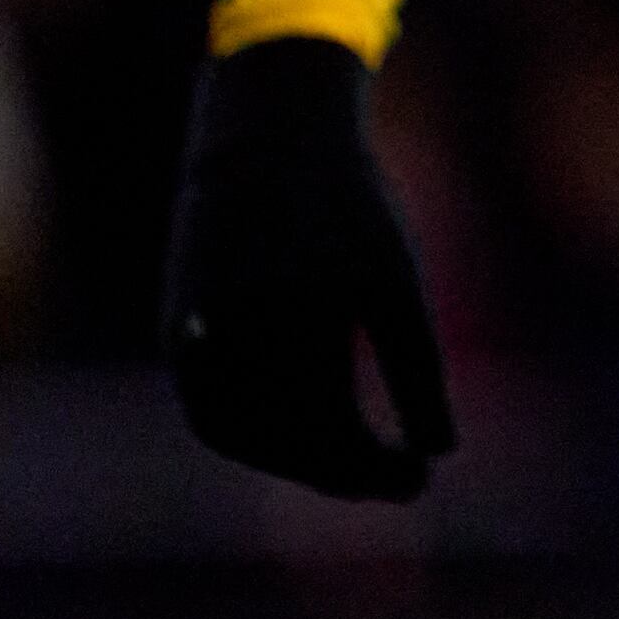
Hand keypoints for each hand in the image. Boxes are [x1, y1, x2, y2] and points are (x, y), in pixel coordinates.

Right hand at [167, 34, 453, 502]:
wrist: (264, 137)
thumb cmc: (347, 204)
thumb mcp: (394, 277)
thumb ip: (416, 365)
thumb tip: (443, 452)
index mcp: (297, 324)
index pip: (331, 434)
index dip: (376, 470)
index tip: (421, 481)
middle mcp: (238, 338)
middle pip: (287, 443)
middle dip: (343, 470)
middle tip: (401, 480)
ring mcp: (195, 338)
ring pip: (243, 436)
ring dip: (297, 461)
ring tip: (357, 462)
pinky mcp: (175, 332)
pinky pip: (211, 408)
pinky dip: (256, 434)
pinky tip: (302, 435)